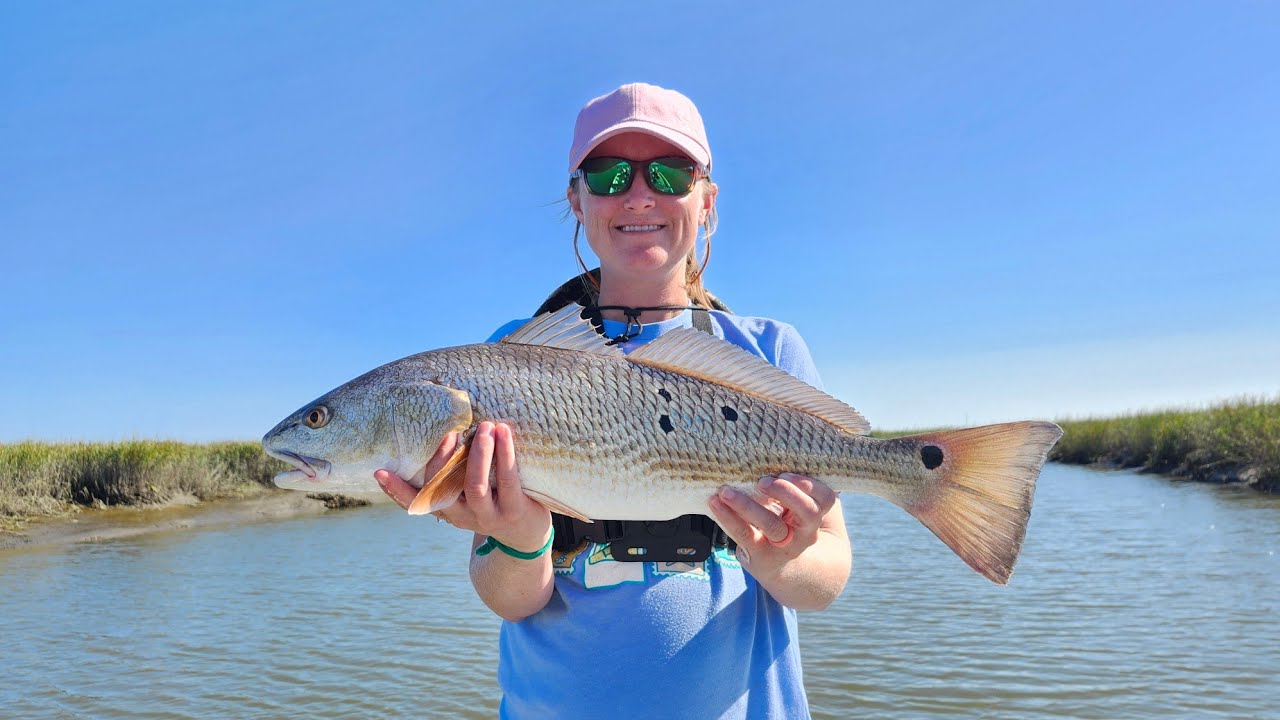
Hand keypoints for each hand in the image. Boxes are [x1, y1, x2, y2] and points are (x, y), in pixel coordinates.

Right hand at [375, 422, 551, 552]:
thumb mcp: (467, 493)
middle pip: (443, 489)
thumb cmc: (492, 500)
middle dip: (443, 458)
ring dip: (479, 453)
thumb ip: (452, 473)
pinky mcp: (513, 511)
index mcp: (447, 510)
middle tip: (448, 432)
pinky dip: (504, 453)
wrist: (526, 533)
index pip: (415, 501)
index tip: (379, 472)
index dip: (396, 489)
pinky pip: (508, 480)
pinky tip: (503, 433)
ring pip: (475, 485)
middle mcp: (462, 516)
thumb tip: (440, 430)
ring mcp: (488, 516)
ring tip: (485, 426)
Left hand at [708, 473, 838, 579]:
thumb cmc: (796, 527)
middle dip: (788, 493)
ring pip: (771, 524)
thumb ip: (803, 488)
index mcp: (818, 515)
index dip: (810, 484)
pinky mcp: (759, 554)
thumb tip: (782, 450)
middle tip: (763, 480)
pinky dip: (728, 517)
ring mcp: (783, 545)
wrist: (794, 572)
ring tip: (726, 491)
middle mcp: (805, 531)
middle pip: (807, 511)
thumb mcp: (808, 510)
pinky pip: (744, 534)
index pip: (825, 498)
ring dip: (747, 505)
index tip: (786, 472)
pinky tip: (715, 502)